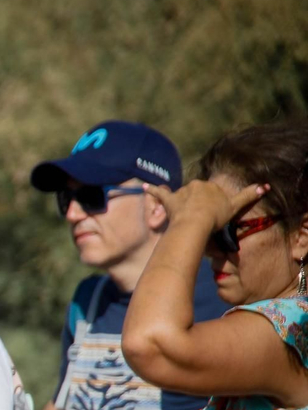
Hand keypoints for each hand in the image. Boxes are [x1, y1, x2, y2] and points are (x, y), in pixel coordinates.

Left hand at [146, 179, 268, 233]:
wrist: (195, 224)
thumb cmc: (215, 217)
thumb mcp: (234, 206)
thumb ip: (248, 196)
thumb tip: (264, 186)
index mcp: (209, 186)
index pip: (212, 193)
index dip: (212, 205)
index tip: (212, 215)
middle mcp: (195, 185)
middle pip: (196, 194)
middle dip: (198, 204)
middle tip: (200, 218)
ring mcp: (181, 193)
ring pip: (181, 197)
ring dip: (182, 204)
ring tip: (184, 217)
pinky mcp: (169, 201)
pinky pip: (158, 193)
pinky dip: (151, 190)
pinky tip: (144, 186)